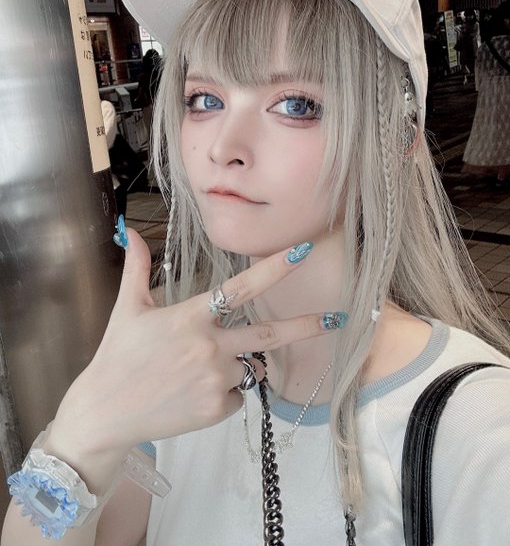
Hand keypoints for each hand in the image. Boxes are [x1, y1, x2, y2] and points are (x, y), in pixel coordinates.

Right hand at [46, 229, 327, 478]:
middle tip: (336, 318)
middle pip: (269, 334)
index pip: (240, 287)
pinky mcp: (217, 409)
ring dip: (235, 363)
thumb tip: (134, 233)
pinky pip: (237, 394)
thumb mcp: (127, 309)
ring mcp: (216, 380)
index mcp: (190, 317)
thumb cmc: (117, 356)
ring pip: (247, 366)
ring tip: (192, 371)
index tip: (302, 251)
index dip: (274, 268)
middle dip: (307, 325)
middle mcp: (209, 347)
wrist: (105, 413)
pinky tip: (192, 392)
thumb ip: (138, 269)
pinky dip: (225, 391)